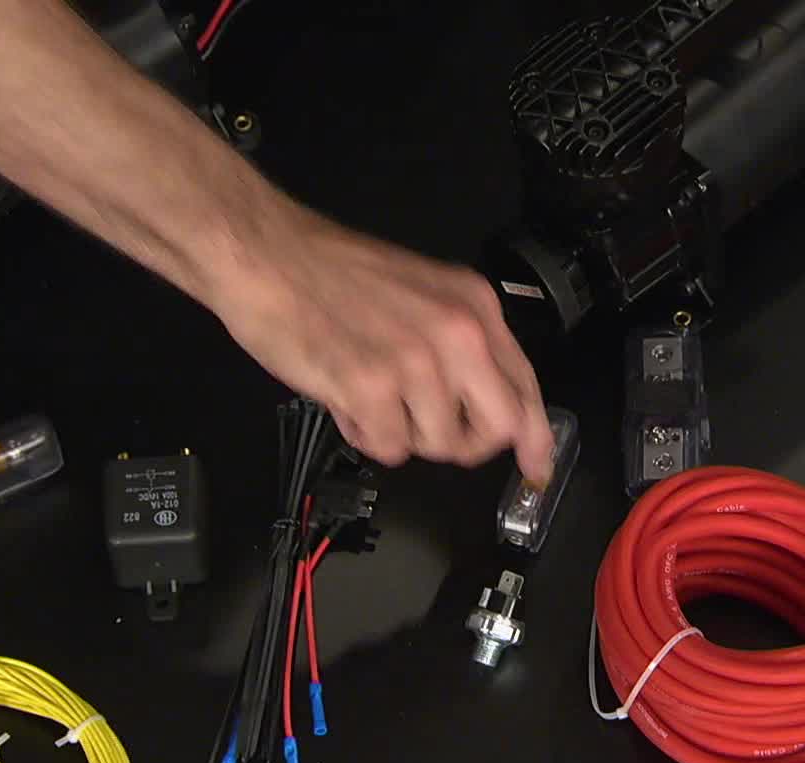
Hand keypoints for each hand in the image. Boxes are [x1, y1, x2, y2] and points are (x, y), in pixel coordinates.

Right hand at [215, 197, 554, 484]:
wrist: (267, 254)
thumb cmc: (332, 273)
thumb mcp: (423, 293)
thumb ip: (463, 344)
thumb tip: (491, 404)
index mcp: (474, 307)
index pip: (525, 386)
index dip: (535, 436)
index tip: (537, 466)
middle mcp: (457, 333)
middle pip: (496, 428)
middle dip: (464, 442)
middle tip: (428, 428)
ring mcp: (415, 362)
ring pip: (437, 444)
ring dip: (401, 432)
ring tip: (368, 392)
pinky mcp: (370, 388)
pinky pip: (389, 448)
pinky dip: (365, 434)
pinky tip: (345, 398)